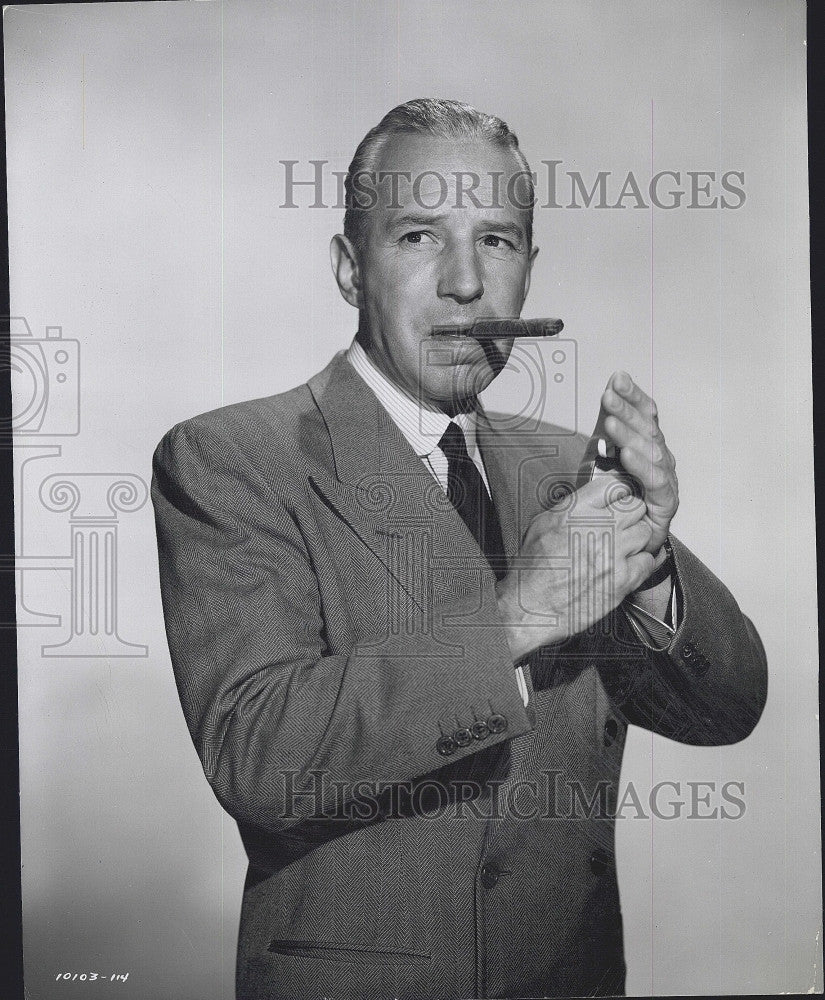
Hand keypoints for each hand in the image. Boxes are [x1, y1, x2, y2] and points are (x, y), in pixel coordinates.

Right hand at [496, 478, 655, 660]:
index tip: (617, 501)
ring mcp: (613, 553)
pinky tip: (624, 567)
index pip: (614, 486)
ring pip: (645, 532)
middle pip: (636, 507)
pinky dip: (640, 564)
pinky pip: (647, 560)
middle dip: (630, 515)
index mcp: (575, 511)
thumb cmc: (532, 569)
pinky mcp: (623, 578)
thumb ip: (572, 506)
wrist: (531, 606)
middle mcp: (596, 528)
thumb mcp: (542, 523)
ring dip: (636, 540)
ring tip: (621, 548)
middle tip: (620, 526)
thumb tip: (593, 498)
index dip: (618, 494)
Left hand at [600, 371, 678, 554]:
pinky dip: (641, 467)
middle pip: (648, 428)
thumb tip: (610, 386)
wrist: (619, 539)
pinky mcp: (666, 503)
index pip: (645, 413)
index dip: (633, 395)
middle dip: (628, 410)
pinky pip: (655, 482)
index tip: (617, 378)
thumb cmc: (612, 496)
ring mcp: (666, 479)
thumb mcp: (603, 454)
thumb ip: (609, 421)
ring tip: (610, 423)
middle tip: (609, 397)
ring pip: (652, 452)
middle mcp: (661, 458)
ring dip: (631, 435)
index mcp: (648, 443)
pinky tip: (627, 455)